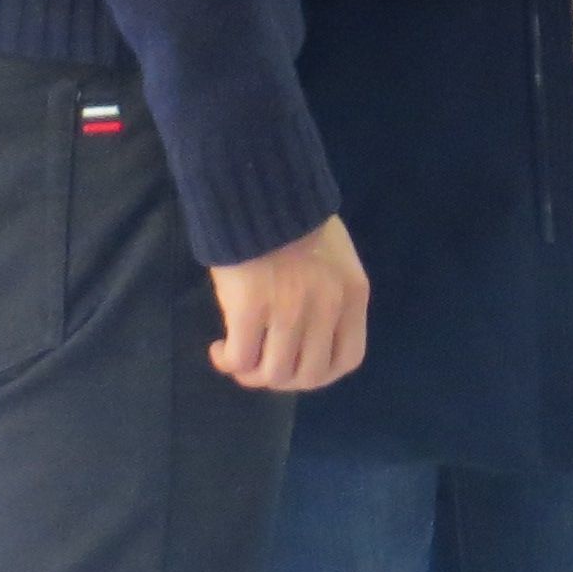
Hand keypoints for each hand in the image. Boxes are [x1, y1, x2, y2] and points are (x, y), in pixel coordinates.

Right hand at [208, 215, 367, 392]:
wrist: (262, 192)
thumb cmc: (297, 223)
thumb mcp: (336, 261)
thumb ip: (332, 299)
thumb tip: (310, 339)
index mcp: (353, 295)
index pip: (347, 359)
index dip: (319, 374)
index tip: (296, 367)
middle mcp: (326, 308)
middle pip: (307, 375)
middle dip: (282, 380)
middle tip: (261, 365)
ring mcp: (289, 310)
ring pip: (273, 374)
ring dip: (251, 375)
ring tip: (237, 357)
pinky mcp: (249, 308)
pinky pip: (241, 358)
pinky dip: (228, 361)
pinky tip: (219, 349)